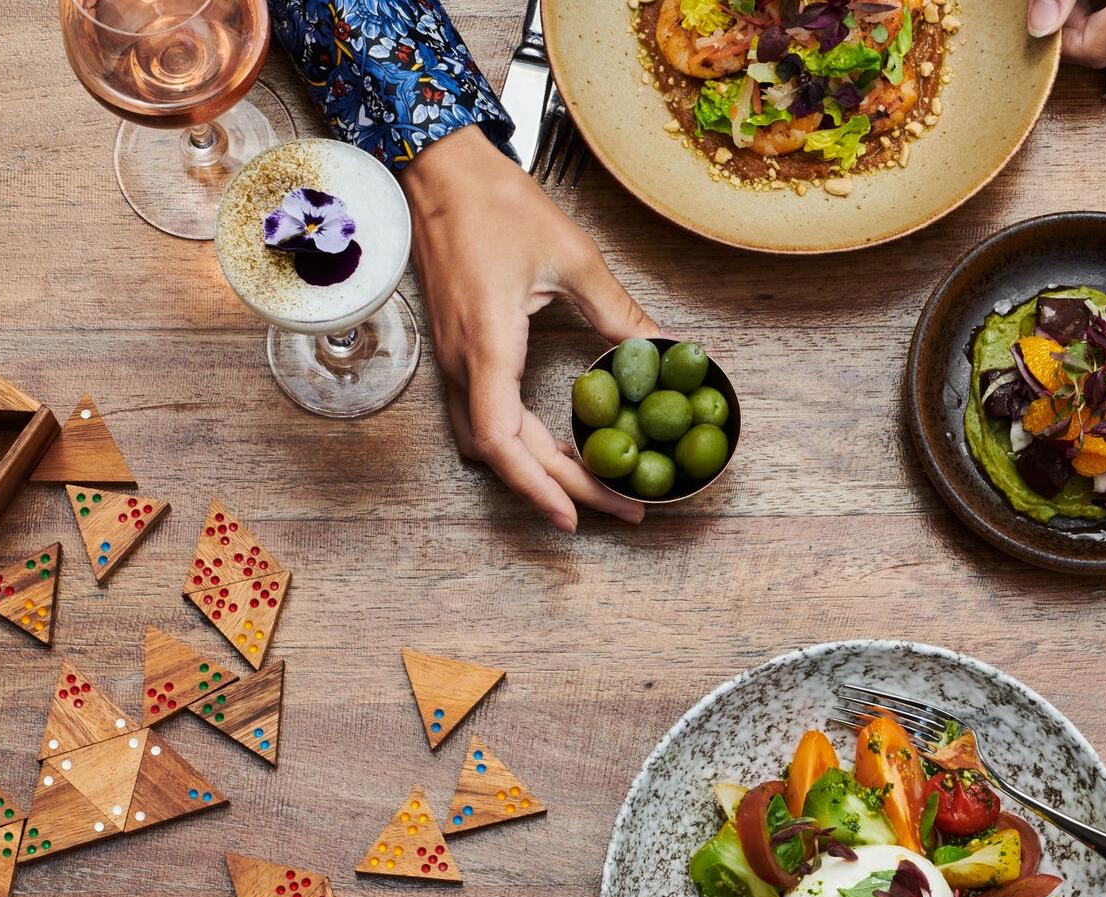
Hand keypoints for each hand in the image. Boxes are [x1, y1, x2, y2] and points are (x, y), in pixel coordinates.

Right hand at [400, 128, 651, 531]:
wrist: (437, 168)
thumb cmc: (495, 203)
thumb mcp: (572, 257)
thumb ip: (618, 313)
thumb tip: (668, 351)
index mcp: (488, 345)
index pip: (504, 442)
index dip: (539, 487)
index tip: (576, 518)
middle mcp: (464, 363)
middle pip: (506, 453)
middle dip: (562, 490)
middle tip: (623, 509)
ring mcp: (455, 359)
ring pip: (491, 440)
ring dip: (539, 472)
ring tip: (594, 488)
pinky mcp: (459, 349)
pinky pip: (485, 415)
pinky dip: (522, 443)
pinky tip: (558, 446)